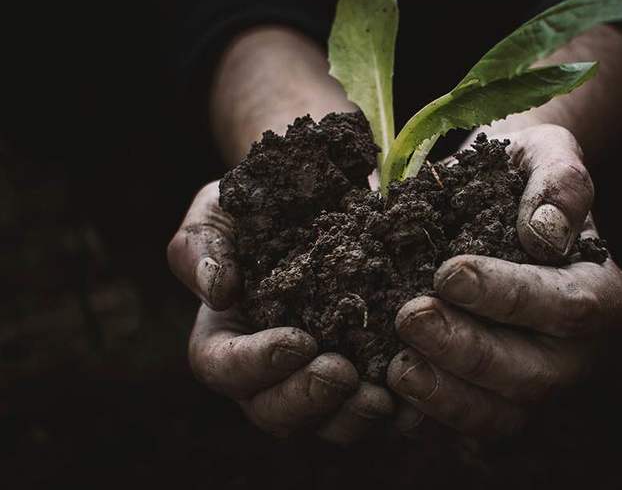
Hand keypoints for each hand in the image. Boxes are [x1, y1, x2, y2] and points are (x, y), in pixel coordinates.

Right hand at [168, 182, 392, 443]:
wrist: (313, 203)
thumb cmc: (253, 211)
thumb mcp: (215, 214)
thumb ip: (201, 249)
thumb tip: (218, 292)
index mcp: (224, 340)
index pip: (225, 368)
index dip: (257, 364)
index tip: (297, 342)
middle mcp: (268, 374)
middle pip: (275, 412)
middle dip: (308, 399)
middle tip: (342, 374)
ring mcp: (316, 381)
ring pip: (328, 423)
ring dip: (353, 417)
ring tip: (381, 396)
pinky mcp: (364, 378)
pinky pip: (378, 412)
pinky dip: (397, 412)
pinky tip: (416, 395)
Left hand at [387, 124, 621, 437]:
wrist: (491, 199)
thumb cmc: (522, 174)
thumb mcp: (547, 153)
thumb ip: (560, 182)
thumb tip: (546, 235)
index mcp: (601, 293)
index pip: (567, 305)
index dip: (509, 295)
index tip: (449, 273)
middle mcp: (575, 352)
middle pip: (533, 373)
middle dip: (468, 351)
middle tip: (410, 317)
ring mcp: (534, 383)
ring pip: (500, 415)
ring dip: (446, 396)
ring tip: (396, 366)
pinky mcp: (492, 400)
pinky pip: (464, 427)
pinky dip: (429, 420)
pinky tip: (390, 395)